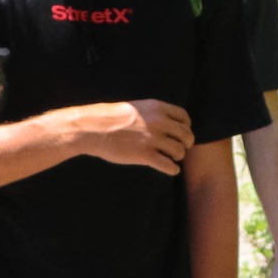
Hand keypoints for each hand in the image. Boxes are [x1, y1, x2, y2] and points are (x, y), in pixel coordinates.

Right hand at [68, 99, 191, 173]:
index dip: (186, 127)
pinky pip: (169, 166)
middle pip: (186, 134)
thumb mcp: (135, 108)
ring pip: (179, 151)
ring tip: (171, 158)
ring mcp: (152, 139)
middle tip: (179, 149)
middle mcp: (158, 122)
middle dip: (185, 143)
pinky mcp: (145, 155)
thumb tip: (168, 124)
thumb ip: (153, 114)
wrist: (92, 129)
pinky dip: (173, 169)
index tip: (180, 134)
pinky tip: (170, 169)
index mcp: (157, 108)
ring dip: (177, 156)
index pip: (184, 117)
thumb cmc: (110, 119)